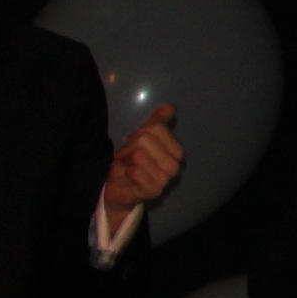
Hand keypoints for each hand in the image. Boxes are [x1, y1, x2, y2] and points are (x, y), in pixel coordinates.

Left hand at [103, 105, 184, 219]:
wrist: (120, 187)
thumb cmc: (132, 162)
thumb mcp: (142, 138)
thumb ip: (157, 123)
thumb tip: (170, 106)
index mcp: (176, 151)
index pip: (156, 128)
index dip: (140, 133)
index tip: (134, 143)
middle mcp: (175, 166)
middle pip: (145, 139)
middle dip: (131, 146)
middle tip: (128, 157)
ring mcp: (166, 180)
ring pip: (139, 155)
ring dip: (127, 159)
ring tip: (128, 166)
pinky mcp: (154, 191)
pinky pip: (136, 172)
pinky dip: (127, 171)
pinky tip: (129, 176)